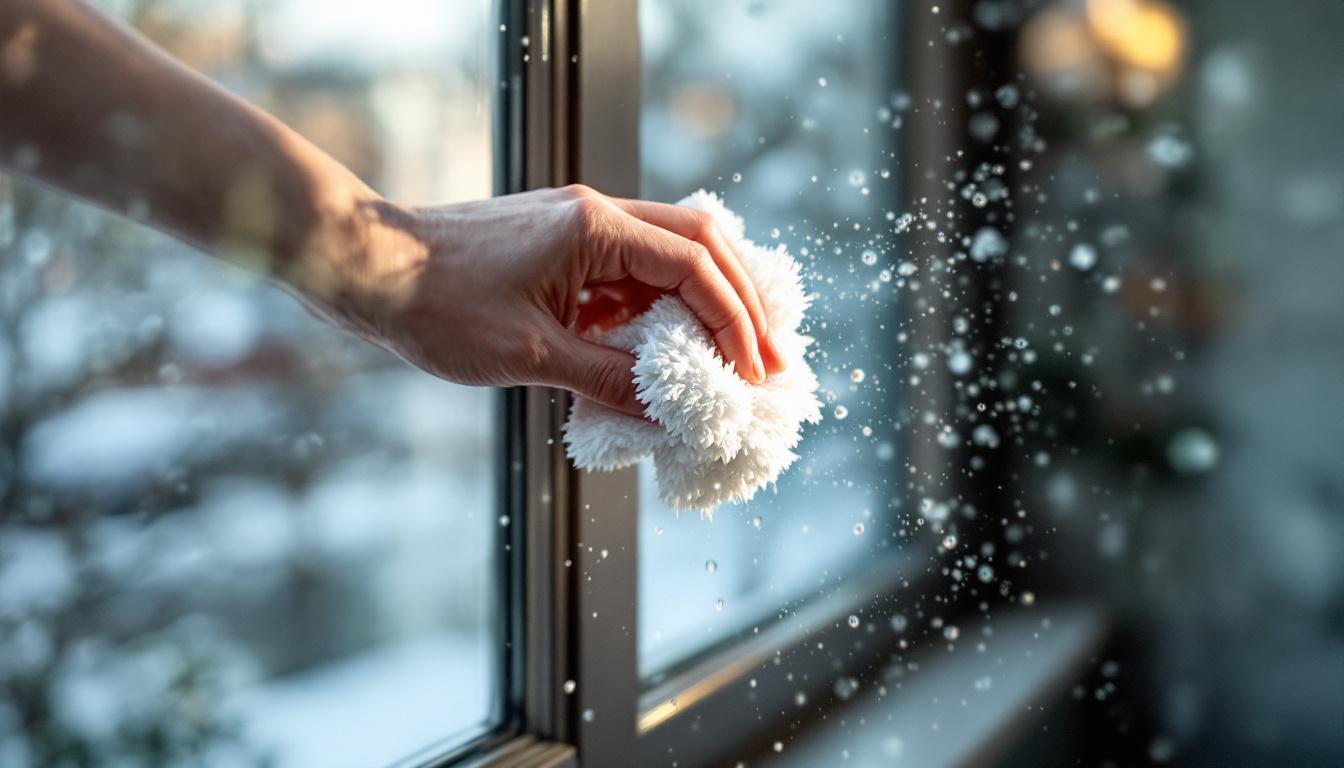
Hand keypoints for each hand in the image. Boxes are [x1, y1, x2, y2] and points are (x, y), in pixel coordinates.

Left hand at [328, 185, 785, 415]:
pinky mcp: (562, 245)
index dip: (733, 321)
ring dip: (707, 301)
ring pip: (671, 252)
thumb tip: (666, 413)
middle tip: (770, 359)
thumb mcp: (526, 355)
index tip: (754, 371)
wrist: (364, 267)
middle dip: (741, 302)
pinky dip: (662, 306)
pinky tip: (672, 347)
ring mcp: (579, 225)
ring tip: (735, 355)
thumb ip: (605, 379)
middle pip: (701, 243)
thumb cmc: (433, 304)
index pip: (694, 266)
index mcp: (594, 228)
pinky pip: (632, 270)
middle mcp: (596, 214)